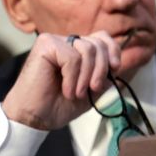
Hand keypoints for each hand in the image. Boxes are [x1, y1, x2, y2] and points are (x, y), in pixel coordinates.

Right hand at [2, 32, 122, 129]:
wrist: (36, 117)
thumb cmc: (60, 104)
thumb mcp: (92, 90)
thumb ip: (105, 76)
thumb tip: (118, 65)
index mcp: (78, 49)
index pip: (102, 38)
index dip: (113, 51)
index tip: (115, 69)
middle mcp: (67, 42)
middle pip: (98, 44)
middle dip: (100, 69)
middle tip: (92, 89)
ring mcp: (55, 41)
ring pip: (87, 49)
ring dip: (86, 76)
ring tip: (76, 93)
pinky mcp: (45, 45)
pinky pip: (72, 58)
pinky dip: (73, 78)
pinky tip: (65, 90)